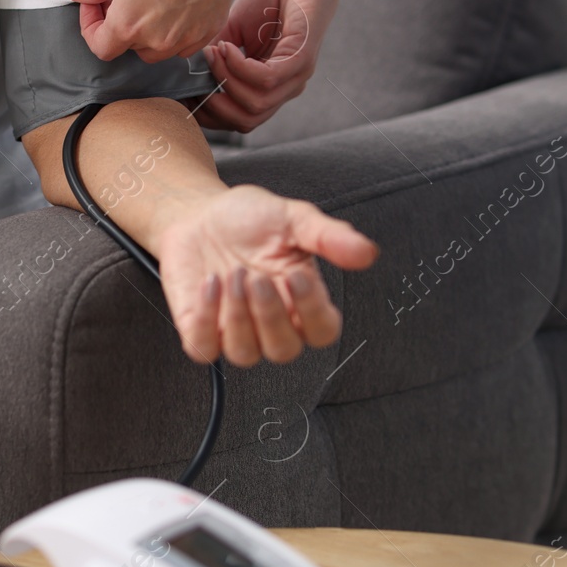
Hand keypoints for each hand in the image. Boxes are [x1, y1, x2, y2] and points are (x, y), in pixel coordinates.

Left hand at [64, 0, 247, 63]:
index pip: (100, 47)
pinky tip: (175, 2)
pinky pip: (181, 44)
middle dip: (119, 23)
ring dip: (146, 31)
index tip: (96, 4)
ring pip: (155, 49)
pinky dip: (173, 31)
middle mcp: (157, 40)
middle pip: (128, 46)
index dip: (91, 26)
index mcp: (129, 24)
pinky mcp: (206, 33)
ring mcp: (185, 39)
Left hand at [153, 186, 377, 366]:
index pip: (322, 332)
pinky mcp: (199, 331)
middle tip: (257, 276)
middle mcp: (271, 324)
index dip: (313, 312)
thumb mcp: (294, 219)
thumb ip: (329, 237)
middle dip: (270, 314)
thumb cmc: (249, 220)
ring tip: (232, 275)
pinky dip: (206, 319)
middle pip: (283, 350)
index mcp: (302, 302)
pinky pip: (203, 348)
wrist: (199, 213)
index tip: (296, 277)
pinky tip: (209, 284)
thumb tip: (366, 252)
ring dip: (239, 316)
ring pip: (245, 354)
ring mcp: (234, 332)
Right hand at [195, 0, 348, 131]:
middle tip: (195, 76)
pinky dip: (239, 67)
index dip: (208, 114)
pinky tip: (226, 46)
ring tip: (211, 53)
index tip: (184, 92)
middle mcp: (284, 87)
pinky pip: (266, 80)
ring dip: (224, 80)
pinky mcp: (302, 59)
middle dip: (214, 105)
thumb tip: (181, 78)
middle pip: (246, 121)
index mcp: (267, 86)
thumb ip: (212, 57)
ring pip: (255, 105)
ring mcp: (296, 76)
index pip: (238, 119)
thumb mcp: (228, 32)